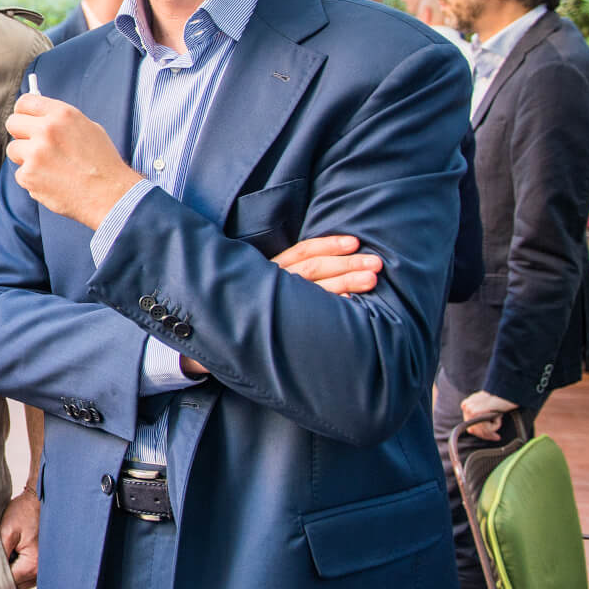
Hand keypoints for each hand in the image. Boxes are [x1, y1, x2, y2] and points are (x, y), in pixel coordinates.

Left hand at [0, 488, 38, 588]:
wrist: (40, 501)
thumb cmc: (25, 512)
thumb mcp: (8, 531)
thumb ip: (0, 553)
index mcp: (32, 564)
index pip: (9, 582)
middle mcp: (42, 570)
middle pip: (17, 585)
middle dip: (3, 578)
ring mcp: (45, 567)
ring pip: (23, 581)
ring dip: (12, 574)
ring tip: (2, 559)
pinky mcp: (44, 562)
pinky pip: (30, 575)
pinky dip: (20, 570)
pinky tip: (12, 558)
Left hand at [4, 93, 143, 228]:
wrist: (109, 194)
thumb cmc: (103, 163)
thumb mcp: (88, 128)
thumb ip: (61, 121)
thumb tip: (40, 118)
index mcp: (62, 114)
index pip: (25, 102)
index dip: (23, 112)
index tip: (25, 119)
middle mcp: (46, 130)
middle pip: (12, 123)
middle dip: (20, 133)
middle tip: (33, 144)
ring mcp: (35, 153)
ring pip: (13, 149)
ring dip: (25, 158)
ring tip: (47, 166)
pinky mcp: (28, 175)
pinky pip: (20, 173)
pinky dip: (31, 179)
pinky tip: (51, 182)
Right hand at [175, 234, 384, 378]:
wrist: (212, 347)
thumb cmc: (245, 313)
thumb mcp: (261, 286)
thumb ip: (287, 276)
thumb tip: (331, 265)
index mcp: (268, 271)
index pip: (301, 252)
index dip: (328, 245)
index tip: (354, 241)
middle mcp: (269, 285)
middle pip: (313, 269)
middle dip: (347, 264)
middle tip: (376, 263)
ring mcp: (270, 306)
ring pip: (313, 290)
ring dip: (345, 282)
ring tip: (372, 280)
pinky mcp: (272, 328)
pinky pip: (306, 317)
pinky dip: (331, 310)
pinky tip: (352, 308)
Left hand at [460, 390, 517, 440]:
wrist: (508, 389)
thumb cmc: (501, 399)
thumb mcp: (488, 408)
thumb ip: (480, 418)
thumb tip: (471, 431)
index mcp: (467, 405)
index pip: (471, 426)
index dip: (482, 433)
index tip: (493, 436)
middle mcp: (466, 406)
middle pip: (474, 430)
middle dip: (486, 434)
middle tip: (497, 437)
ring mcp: (469, 409)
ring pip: (481, 430)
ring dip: (493, 429)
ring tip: (500, 419)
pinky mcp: (475, 412)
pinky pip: (486, 428)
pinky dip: (495, 425)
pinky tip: (499, 416)